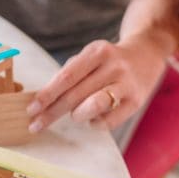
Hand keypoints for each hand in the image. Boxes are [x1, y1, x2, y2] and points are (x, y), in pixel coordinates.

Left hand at [26, 33, 168, 132]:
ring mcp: (126, 84)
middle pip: (76, 94)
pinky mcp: (136, 102)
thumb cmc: (108, 60)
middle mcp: (113, 66)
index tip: (31, 108)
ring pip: (94, 106)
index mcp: (97, 52)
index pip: (66, 76)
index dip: (47, 94)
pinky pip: (109, 121)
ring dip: (77, 115)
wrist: (148, 54)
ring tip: (74, 116)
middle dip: (52, 112)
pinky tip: (91, 120)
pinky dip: (94, 124)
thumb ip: (70, 74)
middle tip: (35, 125)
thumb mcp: (90, 57)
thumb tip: (43, 99)